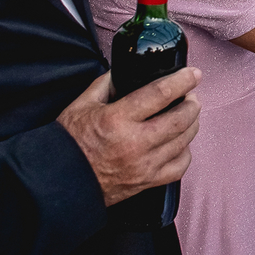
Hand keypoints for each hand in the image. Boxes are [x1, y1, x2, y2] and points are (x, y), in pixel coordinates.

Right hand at [57, 66, 201, 206]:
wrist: (60, 182)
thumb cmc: (69, 144)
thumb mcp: (82, 105)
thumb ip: (105, 84)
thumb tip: (122, 71)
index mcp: (117, 119)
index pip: (160, 94)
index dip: (182, 80)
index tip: (193, 74)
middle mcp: (134, 143)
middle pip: (180, 119)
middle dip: (192, 103)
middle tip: (191, 95)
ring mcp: (143, 165)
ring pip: (184, 142)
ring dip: (192, 124)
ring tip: (188, 115)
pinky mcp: (146, 182)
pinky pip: (179, 167)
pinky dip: (185, 152)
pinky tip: (180, 143)